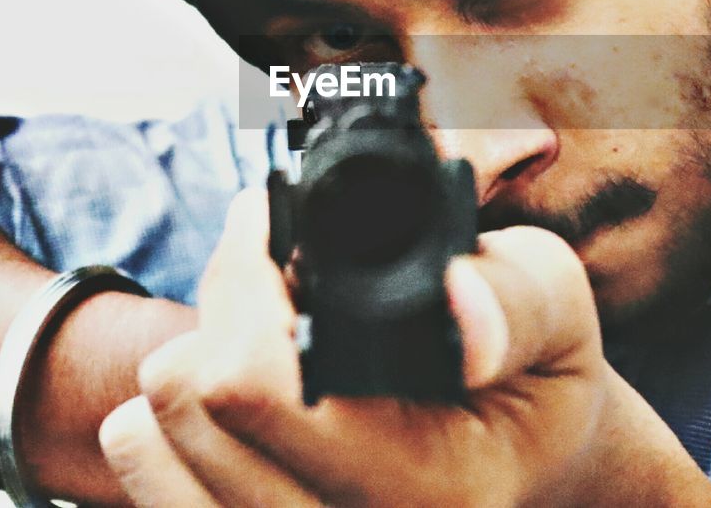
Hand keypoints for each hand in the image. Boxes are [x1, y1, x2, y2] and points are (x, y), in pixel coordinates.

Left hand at [98, 189, 710, 506]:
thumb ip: (515, 300)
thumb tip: (459, 299)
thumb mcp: (558, 316)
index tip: (275, 228)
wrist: (535, 470)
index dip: (249, 282)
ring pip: (153, 446)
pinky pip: (151, 487)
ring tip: (258, 331)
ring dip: (189, 364)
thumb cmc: (537, 382)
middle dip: (220, 308)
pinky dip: (162, 426)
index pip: (255, 385)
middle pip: (189, 404)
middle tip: (274, 271)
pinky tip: (212, 396)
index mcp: (434, 489)